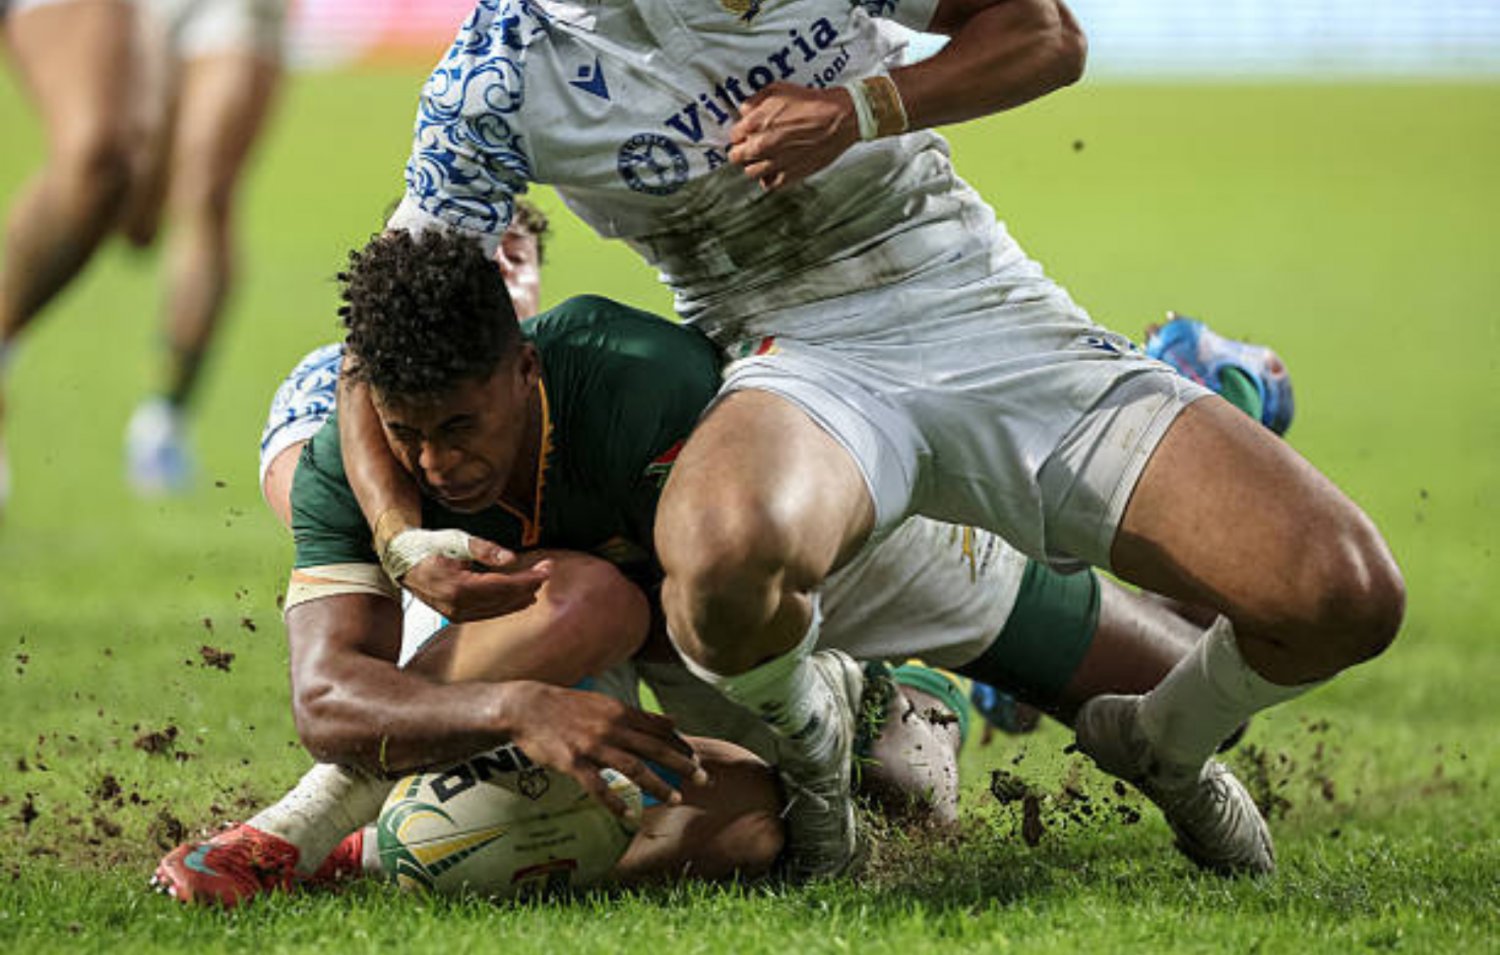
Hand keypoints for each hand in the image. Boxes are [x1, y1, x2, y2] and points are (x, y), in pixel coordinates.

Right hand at [399, 534, 550, 622]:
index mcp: (458, 587)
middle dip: (529, 586)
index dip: (528, 578)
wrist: (400, 560)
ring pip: (497, 610)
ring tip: (537, 584)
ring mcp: (455, 615)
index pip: (504, 585)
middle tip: (546, 571)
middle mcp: (457, 606)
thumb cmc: (428, 545)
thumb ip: (486, 549)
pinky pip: (487, 613)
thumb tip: (512, 559)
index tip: (547, 569)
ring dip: (520, 597)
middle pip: (504, 599)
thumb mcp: (457, 539)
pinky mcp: (455, 616)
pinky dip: (506, 605)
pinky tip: (518, 598)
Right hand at [501, 682, 705, 816]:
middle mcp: (611, 727)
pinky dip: (614, 802)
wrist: (527, 707)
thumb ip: (640, 716)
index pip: (660, 729)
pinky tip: (628, 815)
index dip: (681, 745)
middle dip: (682, 764)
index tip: (697, 758)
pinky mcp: (573, 762)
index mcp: (620, 712)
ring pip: (633, 767)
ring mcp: (592, 746)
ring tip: (676, 798)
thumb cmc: (567, 706)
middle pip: (655, 748)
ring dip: (657, 784)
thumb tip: (672, 721)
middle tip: (704, 779)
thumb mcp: (607, 704)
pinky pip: (598, 786)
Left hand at [729, 82, 858, 189]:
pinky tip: (775, 169)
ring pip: (750, 172)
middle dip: (742, 150)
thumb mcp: (778, 90)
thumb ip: (756, 101)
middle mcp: (762, 146)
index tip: (746, 132)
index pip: (733, 136)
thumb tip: (745, 111)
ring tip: (763, 158)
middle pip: (736, 157)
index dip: (740, 133)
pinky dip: (769, 178)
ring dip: (754, 164)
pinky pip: (769, 184)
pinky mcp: (789, 175)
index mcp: (756, 124)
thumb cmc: (811, 102)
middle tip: (751, 146)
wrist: (838, 119)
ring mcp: (775, 163)